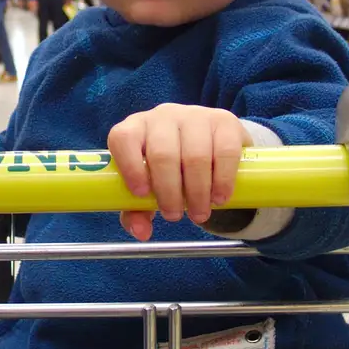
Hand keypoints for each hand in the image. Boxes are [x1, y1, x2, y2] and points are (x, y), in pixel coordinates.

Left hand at [107, 104, 250, 241]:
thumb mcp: (150, 187)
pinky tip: (219, 198)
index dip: (130, 167)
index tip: (141, 194)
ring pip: (195, 155)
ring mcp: (195, 116)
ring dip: (197, 191)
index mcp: (135, 129)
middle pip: (162, 153)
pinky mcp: (224, 121)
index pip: (123, 139)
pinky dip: (222, 180)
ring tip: (199, 213)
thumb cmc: (170, 168)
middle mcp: (163, 117)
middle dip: (169, 191)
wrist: (211, 145)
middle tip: (175, 216)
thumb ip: (137, 210)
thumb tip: (142, 232)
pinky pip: (224, 151)